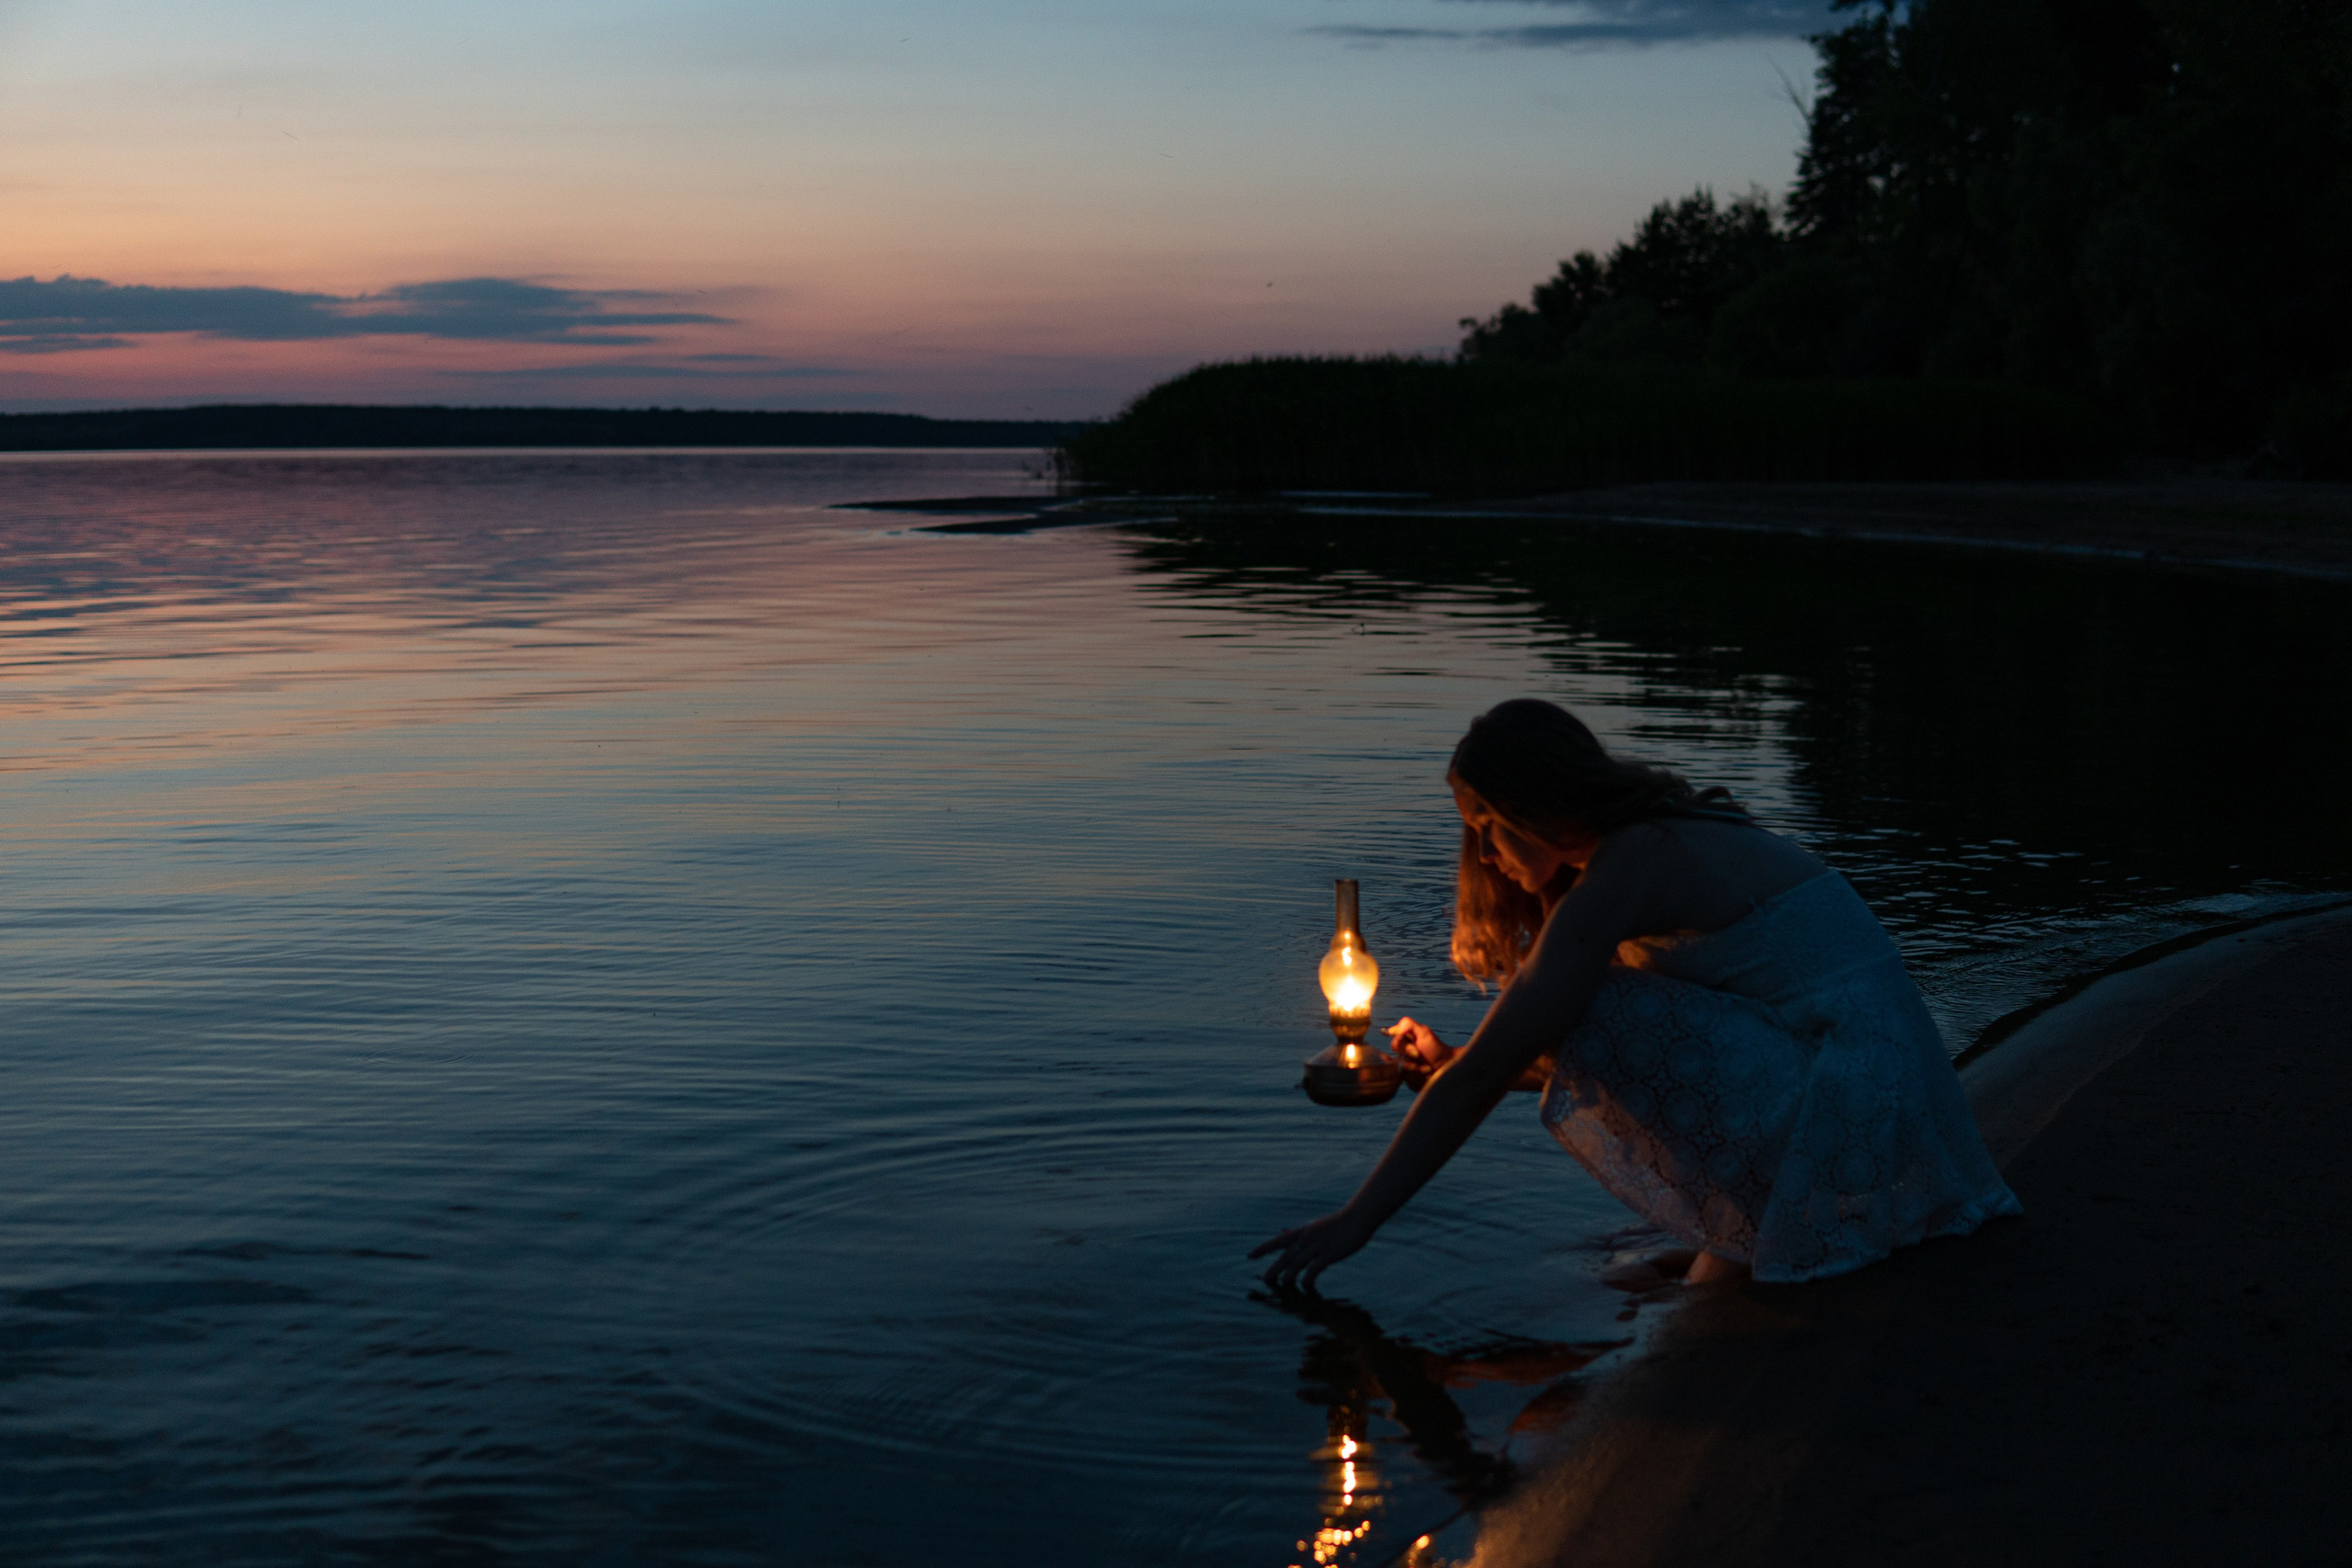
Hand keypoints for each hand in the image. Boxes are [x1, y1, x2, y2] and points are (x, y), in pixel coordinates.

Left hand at [1250, 1207, 1376, 1289]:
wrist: (1358, 1217)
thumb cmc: (1337, 1222)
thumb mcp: (1314, 1225)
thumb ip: (1298, 1231)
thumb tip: (1283, 1229)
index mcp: (1302, 1231)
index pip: (1278, 1240)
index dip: (1263, 1248)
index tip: (1250, 1255)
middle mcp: (1307, 1238)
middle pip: (1286, 1254)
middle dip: (1274, 1267)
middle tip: (1264, 1279)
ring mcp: (1318, 1245)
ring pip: (1298, 1262)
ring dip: (1288, 1274)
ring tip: (1280, 1284)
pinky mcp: (1330, 1253)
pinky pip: (1315, 1267)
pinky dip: (1308, 1276)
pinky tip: (1304, 1284)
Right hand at [1385, 1016, 1457, 1087]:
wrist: (1448, 1068)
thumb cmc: (1437, 1049)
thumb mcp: (1425, 1033)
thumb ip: (1409, 1025)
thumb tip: (1391, 1029)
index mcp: (1407, 1038)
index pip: (1394, 1034)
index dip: (1401, 1037)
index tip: (1413, 1040)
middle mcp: (1403, 1051)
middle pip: (1394, 1046)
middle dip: (1407, 1050)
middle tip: (1418, 1054)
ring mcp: (1403, 1064)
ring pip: (1397, 1062)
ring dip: (1413, 1065)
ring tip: (1427, 1067)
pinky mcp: (1407, 1078)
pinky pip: (1403, 1076)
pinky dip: (1416, 1075)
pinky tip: (1426, 1073)